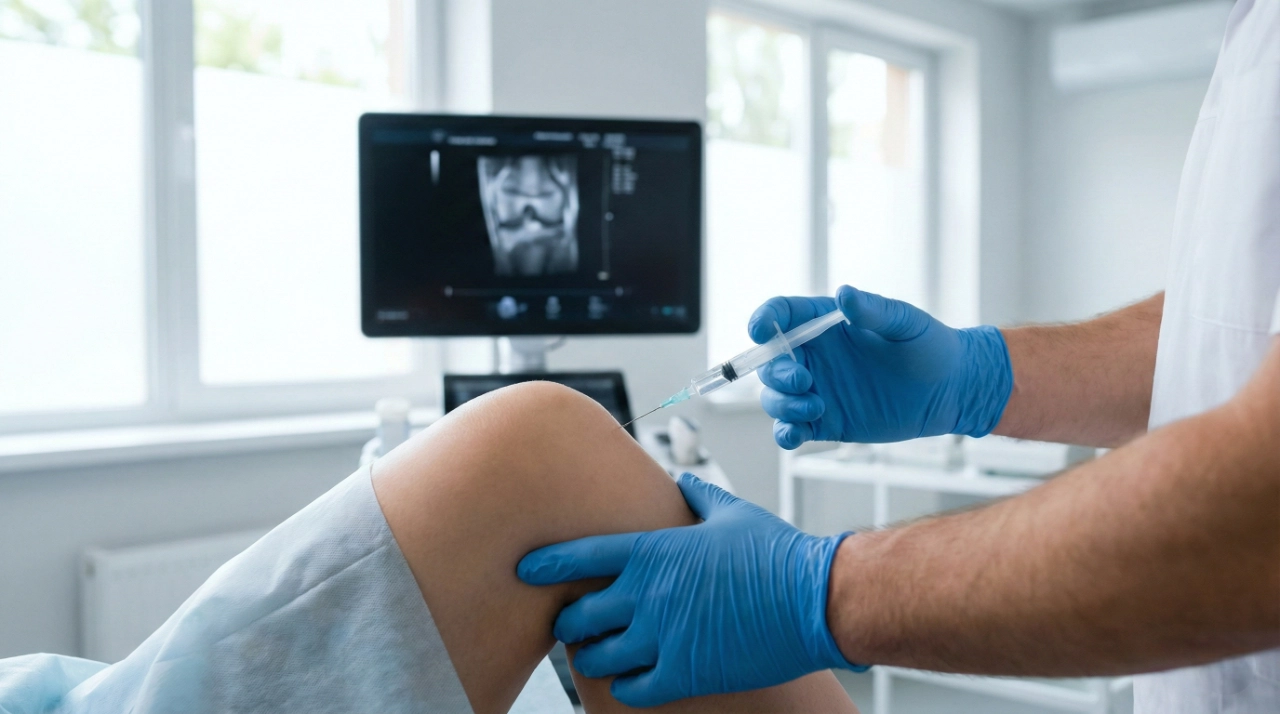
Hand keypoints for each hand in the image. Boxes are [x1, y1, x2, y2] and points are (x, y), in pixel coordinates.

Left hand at [517, 473, 862, 707]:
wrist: (815, 599)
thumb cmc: (777, 553)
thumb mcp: (732, 512)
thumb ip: (698, 495)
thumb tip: (681, 479)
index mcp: (654, 551)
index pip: (578, 556)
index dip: (544, 564)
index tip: (524, 570)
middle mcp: (649, 594)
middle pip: (575, 616)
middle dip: (568, 622)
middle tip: (575, 623)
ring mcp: (664, 636)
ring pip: (595, 658)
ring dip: (591, 656)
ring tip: (598, 653)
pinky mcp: (685, 672)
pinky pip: (631, 689)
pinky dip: (624, 685)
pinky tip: (631, 678)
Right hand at [751, 285, 1012, 448]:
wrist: (950, 390)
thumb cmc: (930, 347)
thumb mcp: (905, 323)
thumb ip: (873, 310)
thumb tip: (845, 294)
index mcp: (826, 324)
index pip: (783, 315)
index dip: (765, 320)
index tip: (761, 330)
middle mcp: (815, 357)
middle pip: (770, 363)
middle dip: (776, 373)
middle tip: (804, 380)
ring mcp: (817, 390)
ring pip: (775, 398)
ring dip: (782, 404)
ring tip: (815, 407)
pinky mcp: (825, 422)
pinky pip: (791, 429)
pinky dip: (785, 433)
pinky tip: (797, 433)